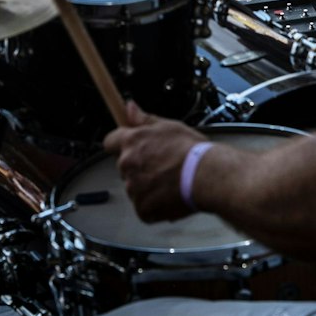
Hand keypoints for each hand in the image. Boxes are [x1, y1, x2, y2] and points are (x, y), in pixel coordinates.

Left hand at [103, 101, 207, 222]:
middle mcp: (127, 164)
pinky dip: (154, 206)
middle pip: (125, 166)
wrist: (205, 175)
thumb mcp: (169, 126)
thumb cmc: (191, 151)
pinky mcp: (142, 208)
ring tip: (170, 183)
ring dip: (146, 187)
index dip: (120, 144)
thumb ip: (144, 119)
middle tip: (161, 166)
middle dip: (138, 167)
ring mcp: (133, 188)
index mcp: (131, 142)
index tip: (131, 147)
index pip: (110, 141)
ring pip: (134, 188)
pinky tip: (170, 197)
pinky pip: (143, 208)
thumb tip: (129, 107)